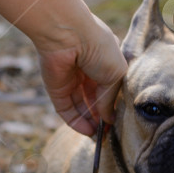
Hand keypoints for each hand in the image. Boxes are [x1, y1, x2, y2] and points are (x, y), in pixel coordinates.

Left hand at [37, 16, 126, 136]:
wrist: (68, 35)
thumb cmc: (99, 48)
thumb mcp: (116, 75)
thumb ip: (110, 99)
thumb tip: (108, 119)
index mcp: (104, 63)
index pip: (108, 89)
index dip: (112, 106)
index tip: (117, 122)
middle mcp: (87, 72)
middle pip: (93, 100)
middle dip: (100, 117)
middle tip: (108, 135)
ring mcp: (70, 81)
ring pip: (80, 107)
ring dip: (88, 122)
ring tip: (98, 137)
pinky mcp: (56, 89)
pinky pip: (66, 109)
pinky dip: (75, 122)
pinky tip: (87, 132)